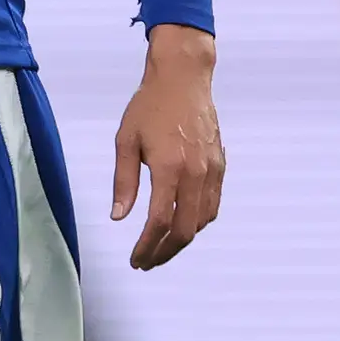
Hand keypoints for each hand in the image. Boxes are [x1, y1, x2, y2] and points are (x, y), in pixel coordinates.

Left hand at [111, 23, 225, 268]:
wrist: (184, 79)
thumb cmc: (149, 106)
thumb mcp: (126, 141)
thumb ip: (123, 182)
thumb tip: (119, 216)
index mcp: (169, 168)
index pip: (160, 221)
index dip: (147, 246)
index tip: (135, 259)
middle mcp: (195, 173)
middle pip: (185, 230)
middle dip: (165, 252)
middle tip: (146, 261)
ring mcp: (212, 170)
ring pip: (202, 220)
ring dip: (182, 240)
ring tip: (160, 248)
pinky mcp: (220, 165)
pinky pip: (213, 204)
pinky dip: (198, 222)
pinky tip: (182, 225)